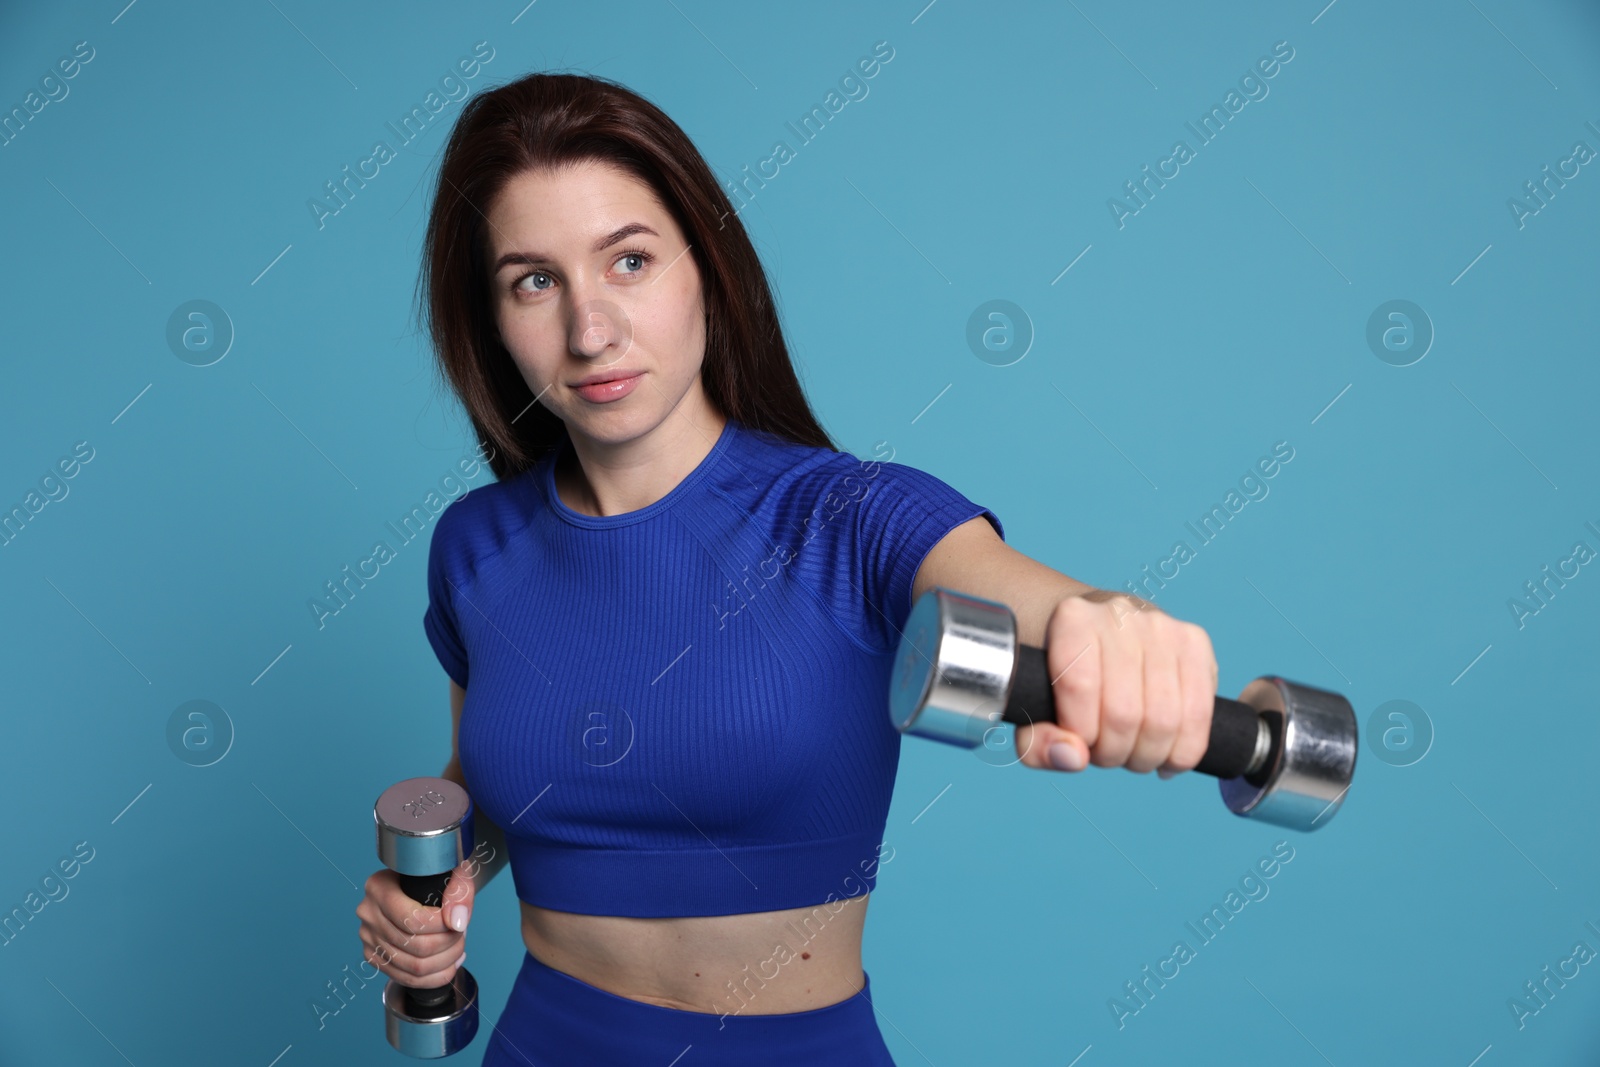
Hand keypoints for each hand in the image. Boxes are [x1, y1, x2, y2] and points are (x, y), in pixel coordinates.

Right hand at [355, 859, 475, 987]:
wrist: (419, 881)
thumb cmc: (434, 874)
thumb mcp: (452, 870)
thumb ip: (459, 891)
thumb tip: (457, 922)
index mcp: (379, 887)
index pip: (413, 920)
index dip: (443, 927)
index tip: (459, 921)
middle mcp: (368, 913)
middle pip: (415, 946)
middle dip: (448, 944)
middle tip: (461, 935)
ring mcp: (368, 937)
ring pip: (412, 967)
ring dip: (444, 962)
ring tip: (458, 948)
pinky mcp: (374, 956)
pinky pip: (405, 978)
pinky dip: (434, 977)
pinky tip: (448, 963)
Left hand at [1014, 592, 1217, 776]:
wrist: (1093, 631)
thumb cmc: (1058, 676)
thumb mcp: (1031, 707)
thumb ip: (1036, 743)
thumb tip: (1074, 758)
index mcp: (1072, 619)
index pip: (1079, 686)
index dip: (1080, 733)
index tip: (1077, 741)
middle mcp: (1120, 614)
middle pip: (1124, 712)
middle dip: (1113, 753)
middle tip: (1104, 753)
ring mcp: (1163, 626)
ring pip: (1165, 720)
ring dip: (1147, 756)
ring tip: (1132, 754)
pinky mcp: (1196, 643)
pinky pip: (1200, 716)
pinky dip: (1184, 752)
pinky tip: (1167, 758)